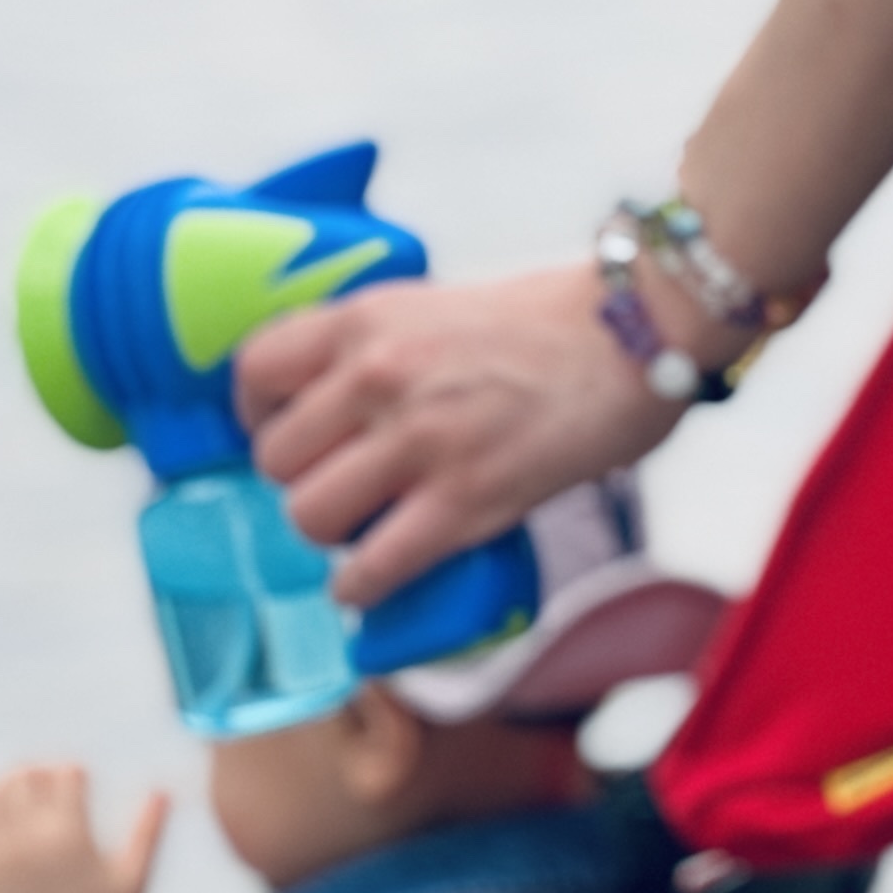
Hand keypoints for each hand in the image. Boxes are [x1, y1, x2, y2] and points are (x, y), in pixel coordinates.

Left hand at [0, 767, 165, 892]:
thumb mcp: (131, 883)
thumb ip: (148, 832)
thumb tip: (162, 790)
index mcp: (68, 837)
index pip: (63, 775)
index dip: (73, 772)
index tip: (78, 779)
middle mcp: (24, 843)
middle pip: (21, 779)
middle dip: (36, 773)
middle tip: (44, 782)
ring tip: (11, 797)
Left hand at [237, 262, 671, 609]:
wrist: (637, 333)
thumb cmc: (549, 320)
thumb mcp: (438, 307)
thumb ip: (379, 349)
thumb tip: (329, 406)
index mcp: (369, 320)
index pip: (255, 373)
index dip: (257, 415)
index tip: (284, 433)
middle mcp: (380, 377)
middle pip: (275, 459)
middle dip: (301, 481)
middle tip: (341, 484)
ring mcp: (421, 442)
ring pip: (309, 516)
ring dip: (329, 535)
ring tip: (365, 528)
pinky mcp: (465, 501)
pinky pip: (369, 568)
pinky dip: (362, 585)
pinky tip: (377, 577)